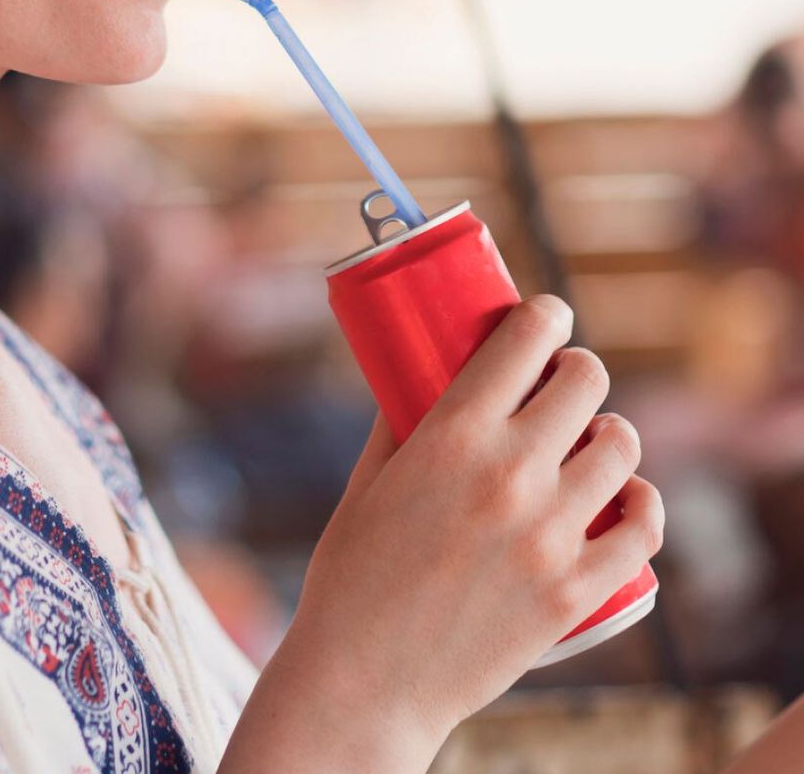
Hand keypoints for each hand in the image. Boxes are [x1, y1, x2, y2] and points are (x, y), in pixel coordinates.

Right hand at [276, 295, 663, 754]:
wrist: (366, 678)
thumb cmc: (351, 574)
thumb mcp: (366, 480)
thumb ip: (400, 424)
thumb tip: (422, 379)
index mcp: (452, 435)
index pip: (525, 341)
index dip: (544, 315)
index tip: (544, 315)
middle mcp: (510, 474)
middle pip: (585, 381)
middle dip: (576, 367)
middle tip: (563, 379)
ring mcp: (549, 535)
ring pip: (622, 447)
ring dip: (608, 430)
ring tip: (591, 438)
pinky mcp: (575, 591)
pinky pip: (642, 528)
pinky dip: (641, 503)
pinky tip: (626, 496)